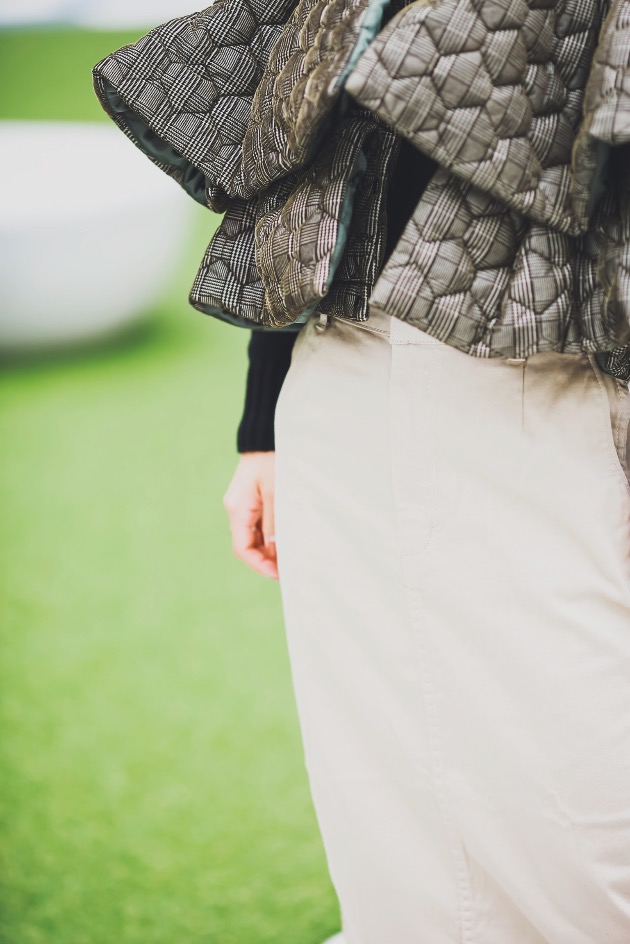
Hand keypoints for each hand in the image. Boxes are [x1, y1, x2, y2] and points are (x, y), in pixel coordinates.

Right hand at [223, 452, 277, 579]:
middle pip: (246, 545)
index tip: (278, 574)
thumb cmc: (272, 461)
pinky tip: (284, 540)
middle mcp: (235, 509)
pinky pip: (257, 525)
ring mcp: (241, 505)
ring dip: (268, 549)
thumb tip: (274, 550)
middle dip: (265, 560)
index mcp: (237, 508)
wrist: (265, 436)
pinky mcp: (250, 500)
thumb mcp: (276, 493)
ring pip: (252, 537)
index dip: (259, 565)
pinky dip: (269, 536)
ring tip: (289, 557)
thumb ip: (274, 523)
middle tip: (288, 569)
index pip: (242, 548)